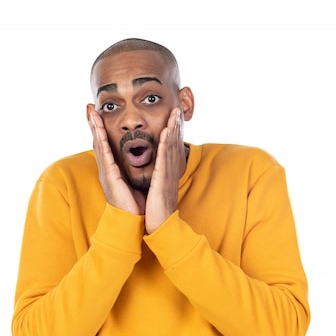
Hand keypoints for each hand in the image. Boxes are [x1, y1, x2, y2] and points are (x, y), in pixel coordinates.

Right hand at [88, 109, 144, 214]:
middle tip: (89, 107)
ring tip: (92, 113)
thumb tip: (139, 160)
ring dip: (95, 128)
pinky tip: (100, 130)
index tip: (97, 114)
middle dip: (93, 124)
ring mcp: (107, 173)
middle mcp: (107, 170)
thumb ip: (132, 170)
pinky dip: (102, 141)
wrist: (133, 221)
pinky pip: (105, 155)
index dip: (100, 129)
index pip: (105, 145)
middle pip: (98, 142)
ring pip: (99, 145)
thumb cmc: (135, 203)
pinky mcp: (110, 177)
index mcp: (112, 170)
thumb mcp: (134, 181)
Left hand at [145, 108, 185, 232]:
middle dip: (175, 126)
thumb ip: (159, 179)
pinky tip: (166, 131)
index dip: (172, 132)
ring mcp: (167, 174)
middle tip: (177, 109)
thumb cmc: (157, 210)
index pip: (169, 148)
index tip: (173, 118)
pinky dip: (166, 143)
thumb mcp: (159, 190)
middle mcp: (169, 171)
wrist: (160, 226)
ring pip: (170, 147)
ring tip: (175, 114)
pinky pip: (164, 158)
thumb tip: (157, 173)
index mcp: (166, 173)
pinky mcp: (163, 179)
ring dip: (173, 129)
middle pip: (173, 144)